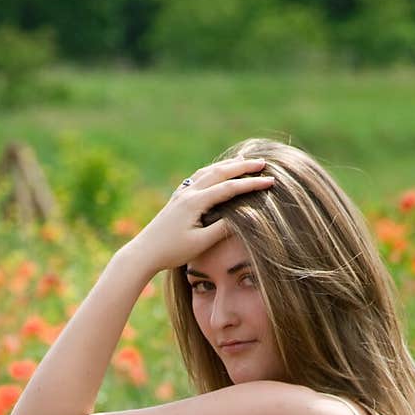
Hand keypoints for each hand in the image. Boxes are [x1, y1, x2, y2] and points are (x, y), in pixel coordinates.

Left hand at [124, 157, 273, 278]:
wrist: (144, 252)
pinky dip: (212, 172)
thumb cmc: (172, 251)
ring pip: (208, 171)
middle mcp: (188, 192)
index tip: (270, 181)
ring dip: (227, 165)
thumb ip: (222, 228)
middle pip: (220, 172)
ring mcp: (181, 193)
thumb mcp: (201, 243)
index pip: (229, 188)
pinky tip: (215, 173)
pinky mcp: (176, 199)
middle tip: (262, 162)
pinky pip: (198, 178)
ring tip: (243, 162)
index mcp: (195, 201)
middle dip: (242, 166)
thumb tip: (242, 217)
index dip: (251, 184)